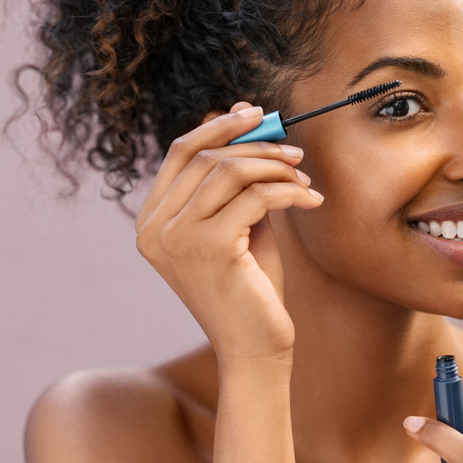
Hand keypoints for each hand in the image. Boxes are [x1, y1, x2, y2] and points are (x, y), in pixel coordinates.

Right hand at [135, 102, 323, 363]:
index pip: (179, 152)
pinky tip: (310, 200)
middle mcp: (155, 228)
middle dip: (257, 146)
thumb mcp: (238, 225)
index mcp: (152, 221)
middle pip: (205, 156)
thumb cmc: (250, 289)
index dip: (218, 126)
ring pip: (230, 171)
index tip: (254, 113)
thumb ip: (237, 180)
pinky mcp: (209, 248)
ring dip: (275, 166)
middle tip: (295, 152)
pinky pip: (256, 197)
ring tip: (304, 179)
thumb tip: (248, 119)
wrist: (255, 349)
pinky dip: (289, 191)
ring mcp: (177, 238)